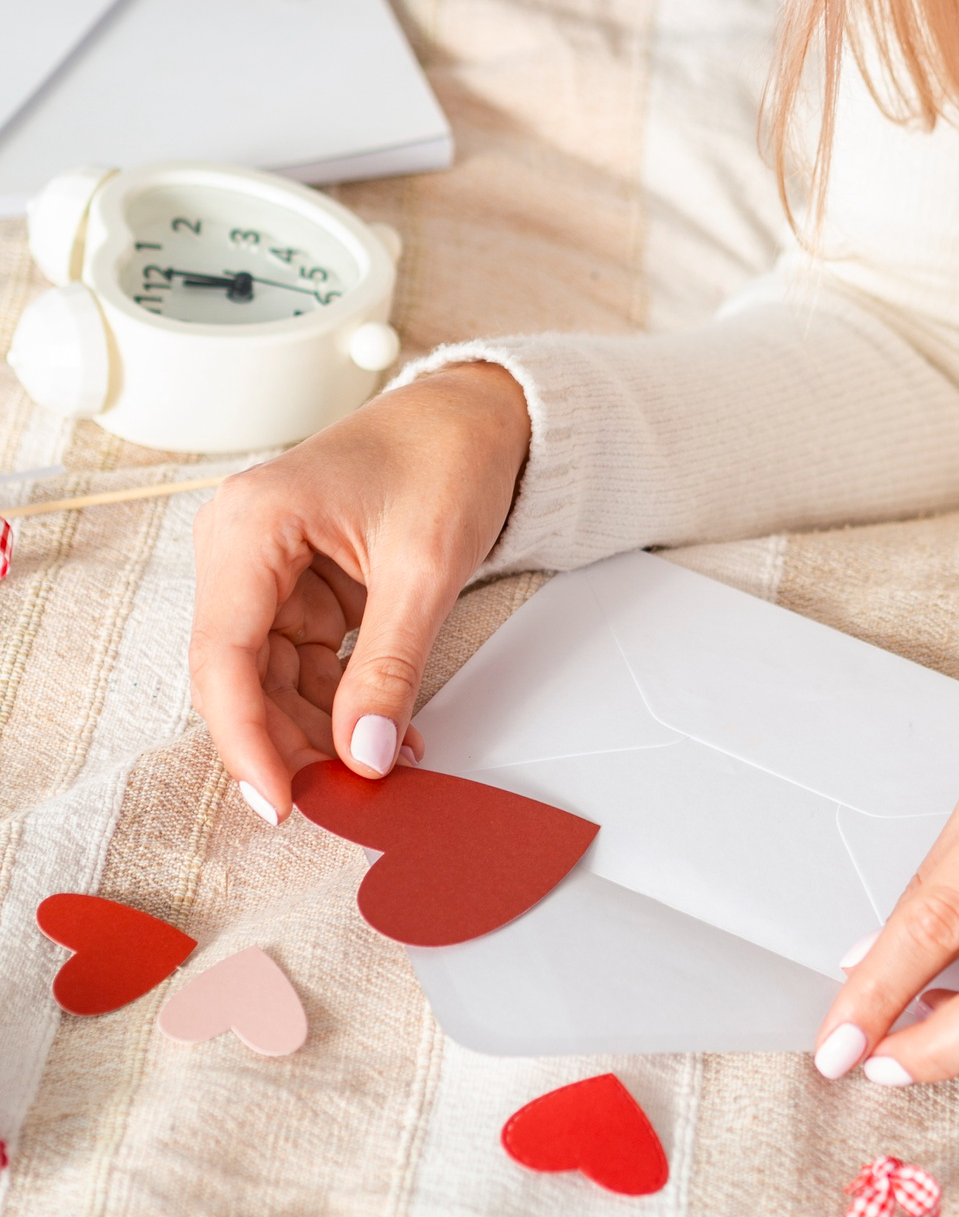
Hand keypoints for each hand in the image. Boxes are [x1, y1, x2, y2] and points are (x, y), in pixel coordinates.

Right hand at [189, 361, 529, 823]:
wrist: (476, 414)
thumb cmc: (447, 455)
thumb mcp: (425, 566)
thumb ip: (389, 666)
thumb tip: (361, 755)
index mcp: (252, 523)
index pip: (225, 656)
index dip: (246, 739)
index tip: (284, 803)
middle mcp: (240, 544)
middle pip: (240, 674)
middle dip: (290, 741)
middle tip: (346, 800)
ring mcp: (265, 566)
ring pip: (271, 678)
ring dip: (320, 729)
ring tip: (382, 765)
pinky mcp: (296, 585)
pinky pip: (303, 661)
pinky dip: (340, 701)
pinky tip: (384, 732)